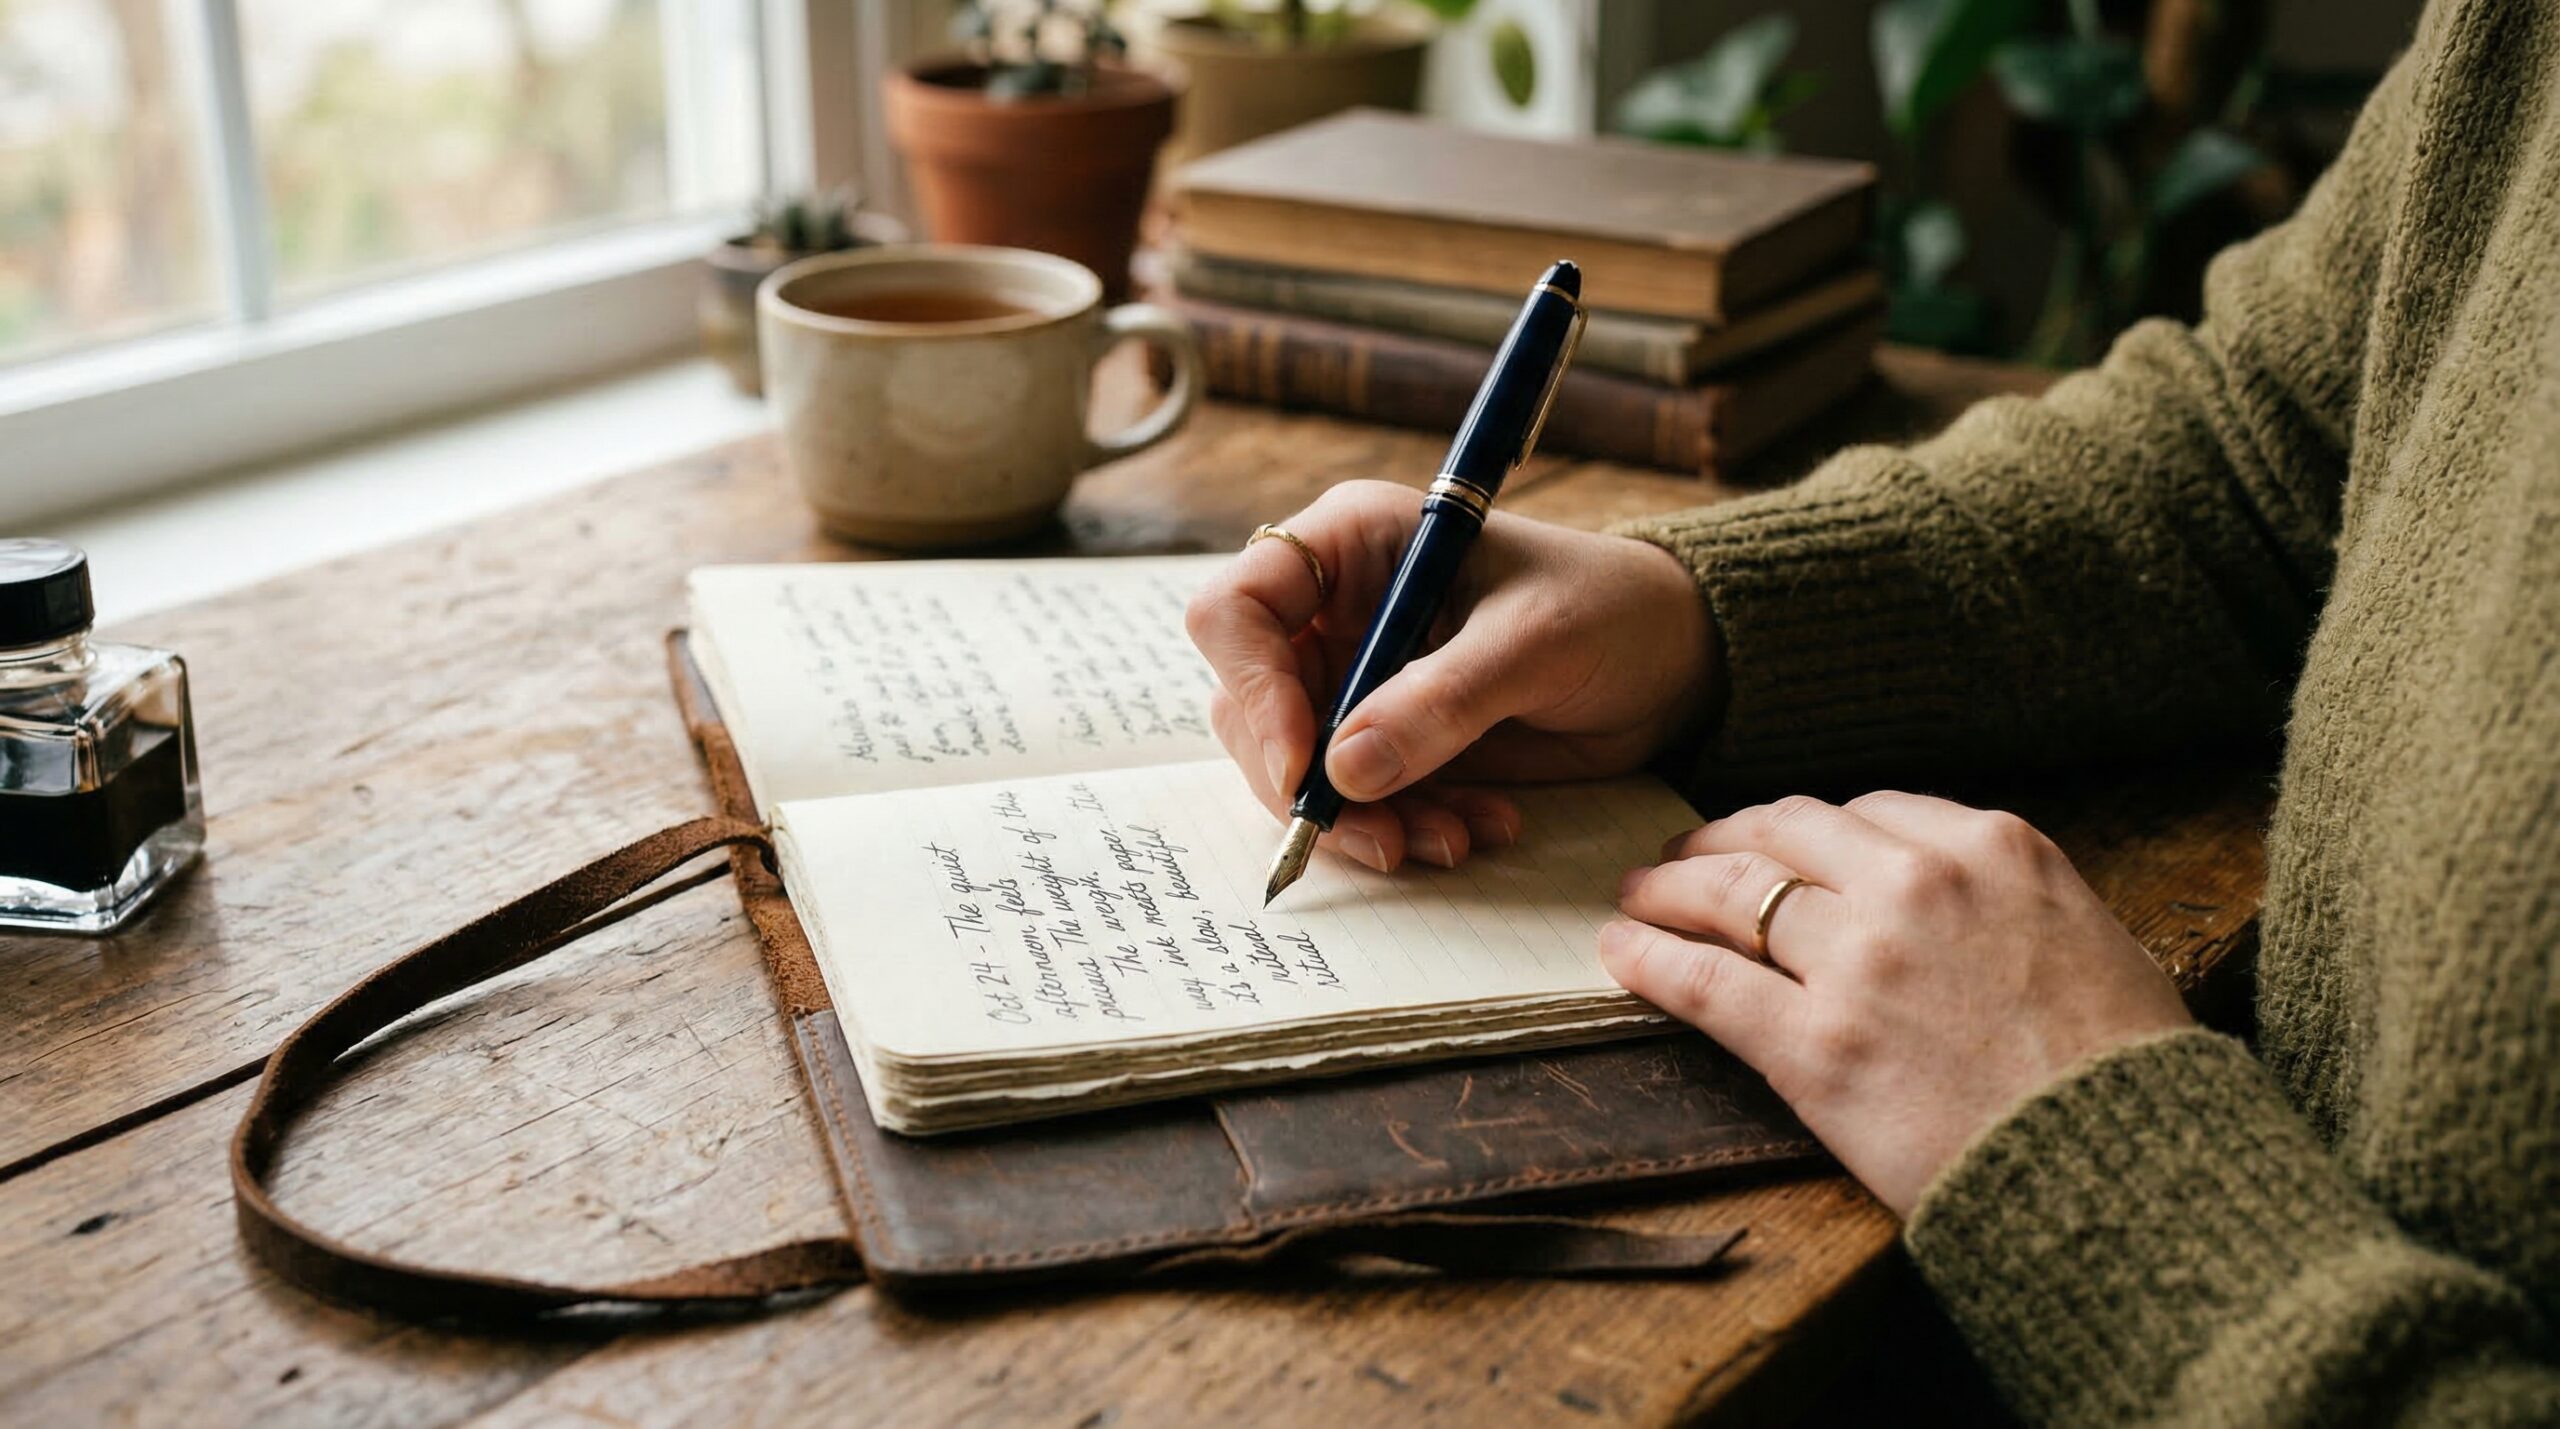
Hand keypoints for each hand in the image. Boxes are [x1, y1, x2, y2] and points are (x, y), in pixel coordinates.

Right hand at [1187, 480, 1718, 873]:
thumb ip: (1441, 701)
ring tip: (1454, 840)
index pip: (1237, 609)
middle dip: (1309, 784)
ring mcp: (1357, 680)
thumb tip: (1343, 771)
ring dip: (1363, 821)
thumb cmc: (1608, 610)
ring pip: (1300, 769)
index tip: (1304, 765)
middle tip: (1385, 837)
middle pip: (1251, 707)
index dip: (1253, 688)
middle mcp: (1335, 611)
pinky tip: (1477, 831)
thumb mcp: (1534, 644)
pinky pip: (1357, 801)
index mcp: (1351, 545)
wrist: (1672, 662)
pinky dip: (1404, 829)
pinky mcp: (1390, 742)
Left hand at [1601, 791, 2192, 1215]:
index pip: (1865, 811)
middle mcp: (1916, 884)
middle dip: (1726, 839)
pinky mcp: (1814, 1044)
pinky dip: (1651, 960)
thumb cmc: (2121, 1070)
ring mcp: (1858, 961)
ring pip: (1731, 894)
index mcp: (1991, 847)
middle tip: (1688, 856)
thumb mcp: (2089, 936)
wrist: (2119, 1170)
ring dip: (1670, 888)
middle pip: (1784, 833)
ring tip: (1638, 895)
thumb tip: (1955, 896)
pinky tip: (1621, 952)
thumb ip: (2007, 897)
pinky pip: (1706, 982)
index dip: (1808, 831)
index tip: (1780, 844)